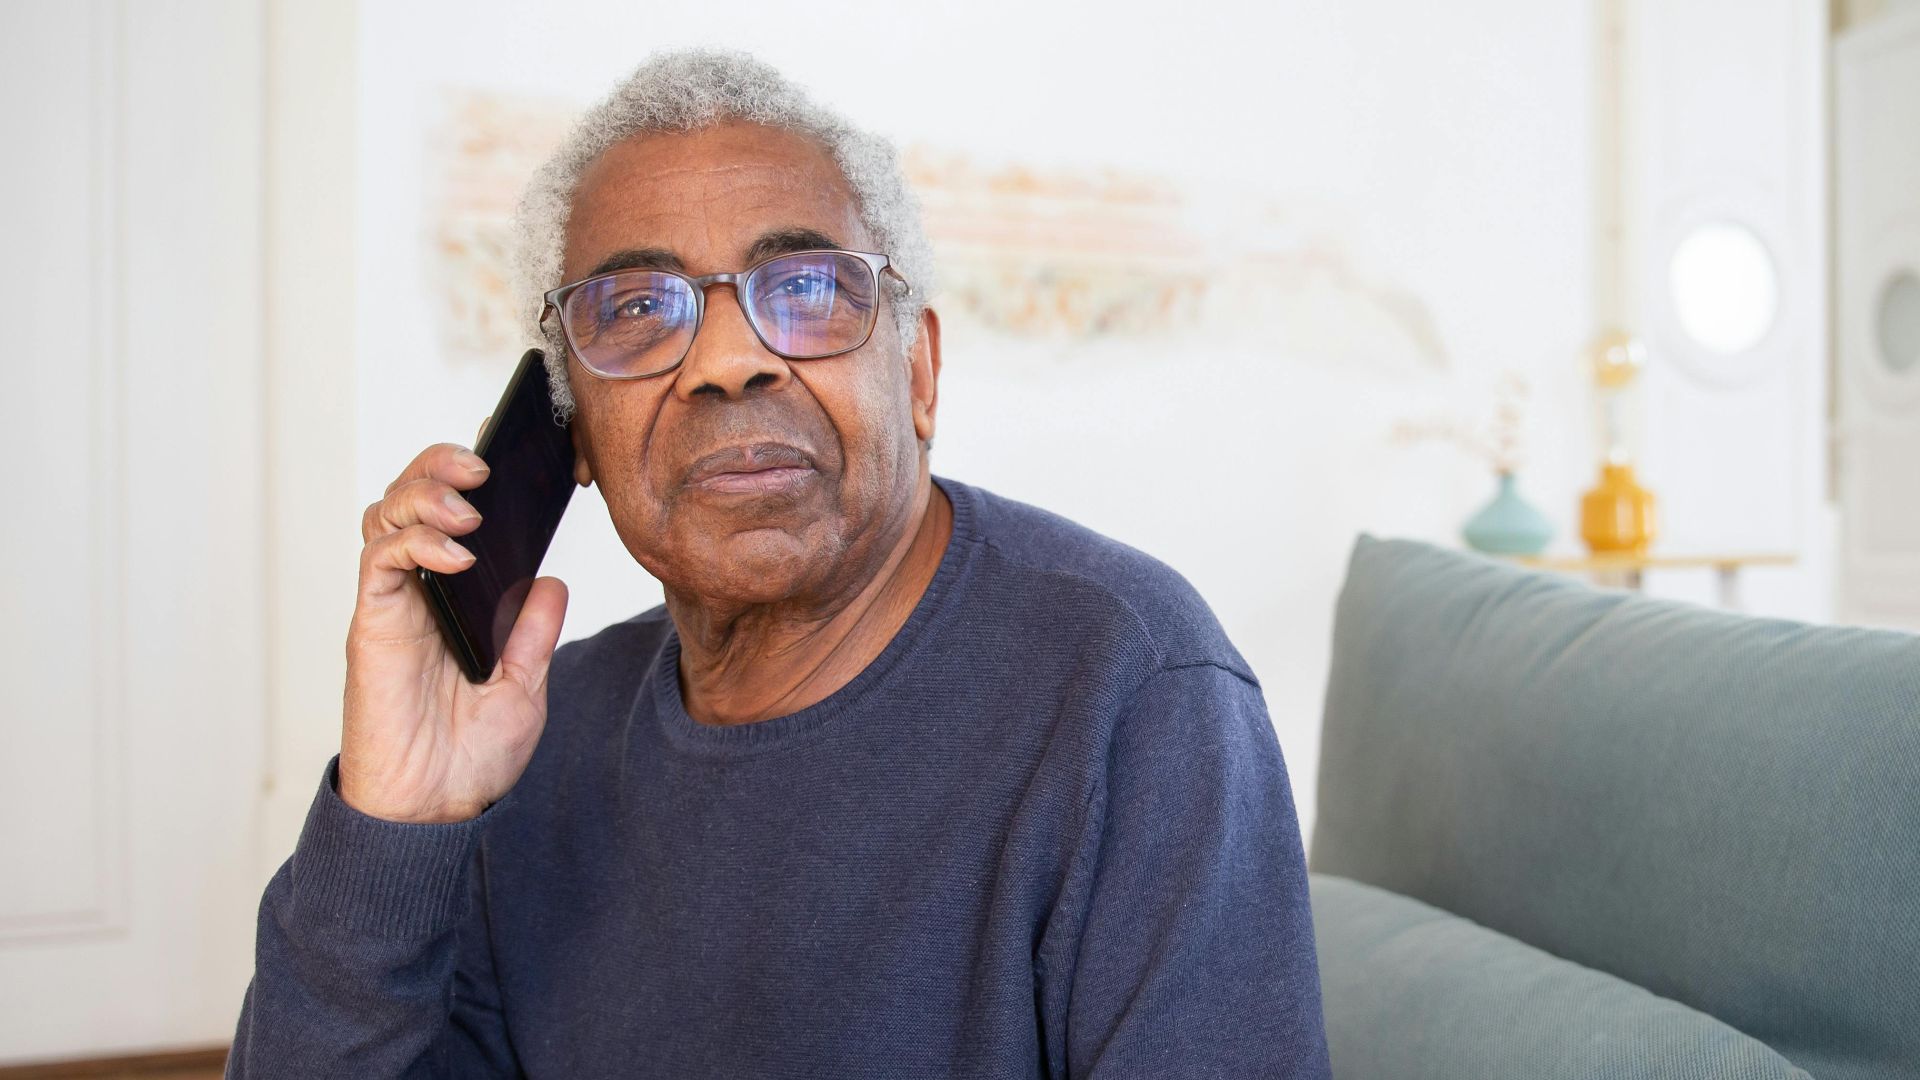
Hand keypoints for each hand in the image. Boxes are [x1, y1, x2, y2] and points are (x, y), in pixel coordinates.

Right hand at [339, 430, 567, 823]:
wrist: (433, 811)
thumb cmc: (469, 758)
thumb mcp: (523, 688)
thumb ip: (533, 634)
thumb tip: (552, 581)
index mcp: (455, 599)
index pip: (452, 517)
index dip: (468, 477)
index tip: (507, 452)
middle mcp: (417, 592)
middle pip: (409, 498)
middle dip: (439, 466)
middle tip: (481, 469)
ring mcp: (392, 605)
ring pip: (386, 515)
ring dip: (426, 494)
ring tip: (471, 509)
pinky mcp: (373, 625)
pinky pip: (379, 561)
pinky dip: (415, 543)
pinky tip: (456, 555)